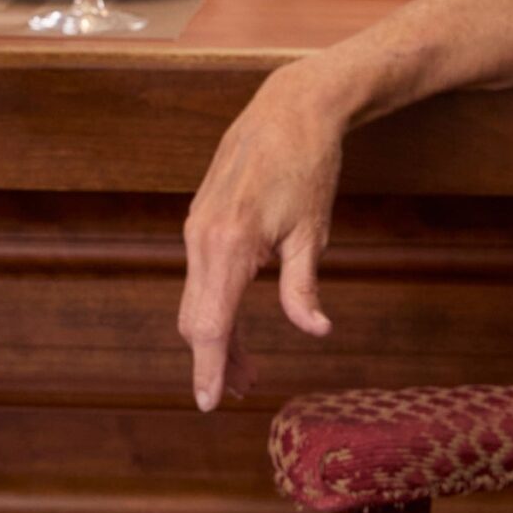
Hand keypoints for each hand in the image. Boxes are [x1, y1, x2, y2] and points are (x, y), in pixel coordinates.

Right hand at [178, 66, 344, 409]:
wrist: (289, 108)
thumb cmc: (308, 168)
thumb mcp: (313, 233)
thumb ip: (304, 288)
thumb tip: (316, 331)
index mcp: (231, 246)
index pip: (212, 325)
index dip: (210, 368)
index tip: (210, 404)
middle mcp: (202, 238)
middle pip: (197, 319)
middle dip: (217, 359)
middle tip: (248, 386)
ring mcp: (196, 227)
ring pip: (196, 298)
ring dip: (217, 333)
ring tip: (247, 364)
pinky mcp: (200, 218)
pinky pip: (199, 274)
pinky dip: (214, 303)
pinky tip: (238, 316)